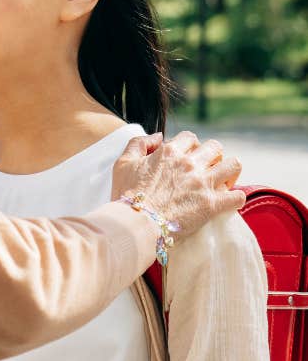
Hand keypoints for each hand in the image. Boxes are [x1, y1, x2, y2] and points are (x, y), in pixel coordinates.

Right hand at [112, 130, 244, 239]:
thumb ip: (139, 143)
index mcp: (169, 152)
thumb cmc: (126, 195)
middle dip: (212, 156)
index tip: (185, 158)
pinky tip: (226, 201)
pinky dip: (235, 198)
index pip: (190, 138)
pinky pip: (238, 196)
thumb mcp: (123, 162)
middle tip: (205, 169)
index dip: (189, 146)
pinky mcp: (212, 205)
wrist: (134, 224)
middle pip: (216, 148)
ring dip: (229, 172)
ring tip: (221, 182)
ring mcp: (202, 184)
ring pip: (233, 166)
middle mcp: (189, 164)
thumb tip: (159, 136)